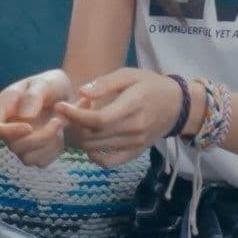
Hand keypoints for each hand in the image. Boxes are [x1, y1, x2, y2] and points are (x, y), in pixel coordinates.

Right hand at [0, 70, 75, 166]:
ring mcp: (22, 143)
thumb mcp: (45, 83)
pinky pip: (42, 161)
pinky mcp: (37, 152)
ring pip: (27, 158)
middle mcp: (9, 129)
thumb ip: (33, 96)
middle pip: (13, 146)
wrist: (68, 94)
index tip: (28, 127)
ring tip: (61, 123)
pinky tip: (61, 133)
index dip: (4, 133)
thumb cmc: (52, 84)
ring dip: (48, 144)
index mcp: (3, 109)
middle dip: (39, 137)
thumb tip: (24, 116)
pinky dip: (55, 150)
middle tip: (58, 120)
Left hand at [52, 68, 184, 168]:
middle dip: (74, 125)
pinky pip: (109, 162)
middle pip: (94, 136)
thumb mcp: (129, 75)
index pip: (99, 119)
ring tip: (80, 123)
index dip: (75, 115)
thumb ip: (105, 83)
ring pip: (97, 148)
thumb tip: (81, 92)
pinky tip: (90, 144)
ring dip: (81, 138)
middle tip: (70, 112)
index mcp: (133, 106)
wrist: (177, 105)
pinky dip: (94, 156)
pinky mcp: (135, 153)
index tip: (60, 107)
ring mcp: (135, 144)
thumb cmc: (150, 85)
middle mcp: (134, 129)